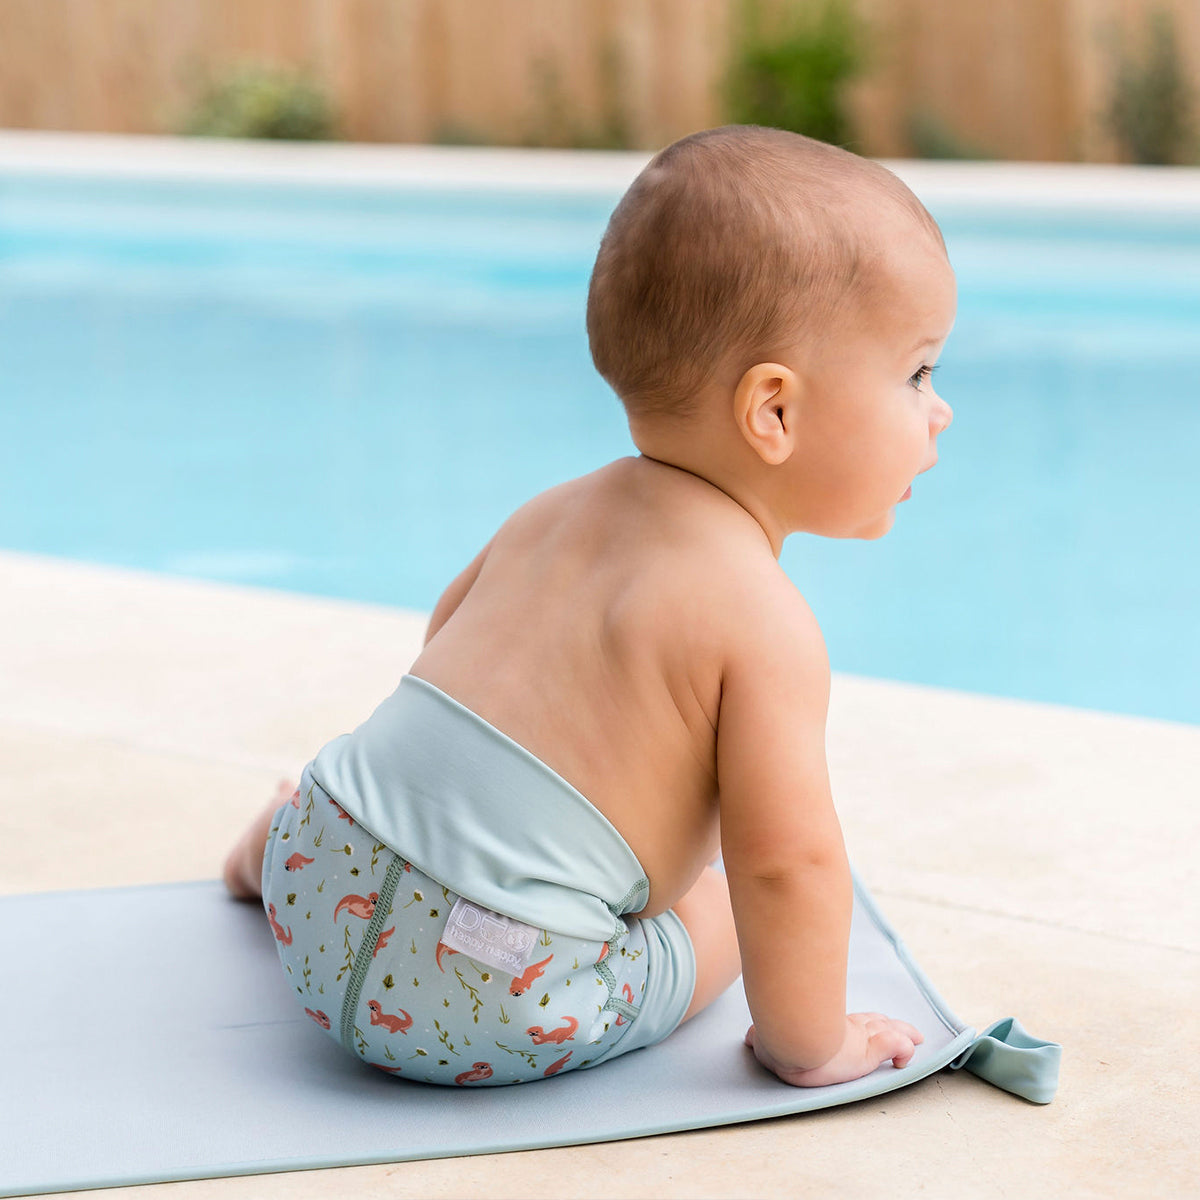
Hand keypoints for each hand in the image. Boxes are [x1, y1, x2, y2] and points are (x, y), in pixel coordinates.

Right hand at [745, 1012, 923, 1087]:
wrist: (788, 1039)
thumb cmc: (774, 1040)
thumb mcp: (765, 1040)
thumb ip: (758, 1039)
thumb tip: (748, 1039)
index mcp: (821, 1024)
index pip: (846, 1020)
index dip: (861, 1021)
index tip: (874, 1023)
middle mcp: (840, 1026)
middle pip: (871, 1022)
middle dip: (886, 1025)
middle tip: (903, 1029)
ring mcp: (856, 1036)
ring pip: (886, 1032)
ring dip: (899, 1035)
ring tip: (914, 1038)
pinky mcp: (867, 1048)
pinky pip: (893, 1046)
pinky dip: (901, 1049)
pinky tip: (908, 1053)